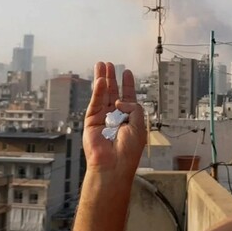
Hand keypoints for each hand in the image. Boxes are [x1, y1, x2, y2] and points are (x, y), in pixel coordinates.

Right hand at [83, 62, 146, 177]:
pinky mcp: (91, 121)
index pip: (128, 98)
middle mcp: (116, 117)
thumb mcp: (140, 125)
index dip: (128, 85)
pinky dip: (98, 91)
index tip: (126, 72)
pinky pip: (95, 102)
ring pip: (103, 94)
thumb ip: (134, 108)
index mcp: (129, 119)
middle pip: (113, 93)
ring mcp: (103, 118)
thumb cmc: (128, 151)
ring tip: (101, 65)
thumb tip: (121, 100)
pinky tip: (100, 80)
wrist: (113, 165)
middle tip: (109, 65)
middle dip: (112, 78)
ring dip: (102, 79)